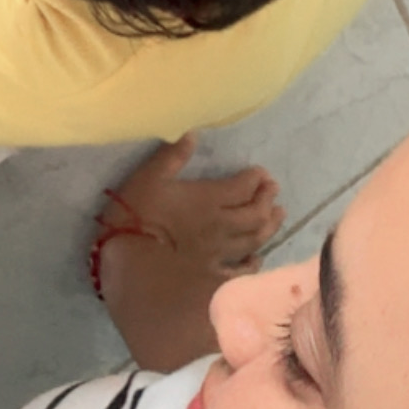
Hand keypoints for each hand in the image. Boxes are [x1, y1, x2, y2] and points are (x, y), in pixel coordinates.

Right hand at [105, 135, 282, 275]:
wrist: (131, 261)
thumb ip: (172, 156)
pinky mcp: (212, 275)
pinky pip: (239, 271)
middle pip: (256, 214)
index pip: (243, 187)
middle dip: (268, 199)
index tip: (261, 173)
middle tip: (274, 190)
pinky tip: (257, 259)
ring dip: (270, 226)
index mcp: (208, 199)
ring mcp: (219, 253)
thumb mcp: (149, 177)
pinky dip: (252, 264)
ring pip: (255, 240)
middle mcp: (221, 226)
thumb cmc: (136, 216)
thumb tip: (192, 133)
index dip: (256, 179)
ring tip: (278, 216)